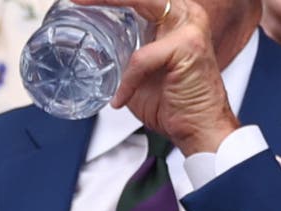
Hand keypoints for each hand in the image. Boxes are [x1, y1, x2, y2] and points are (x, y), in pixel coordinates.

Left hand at [75, 0, 239, 153]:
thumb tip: (90, 54)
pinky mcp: (187, 46)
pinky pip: (141, 58)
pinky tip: (121, 98)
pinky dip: (127, 80)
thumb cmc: (173, 104)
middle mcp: (185, 14)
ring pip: (143, 3)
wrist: (198, 127)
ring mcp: (189, 27)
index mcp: (175, 18)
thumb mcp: (137, 75)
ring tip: (82, 4)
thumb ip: (122, 57)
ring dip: (109, 2)